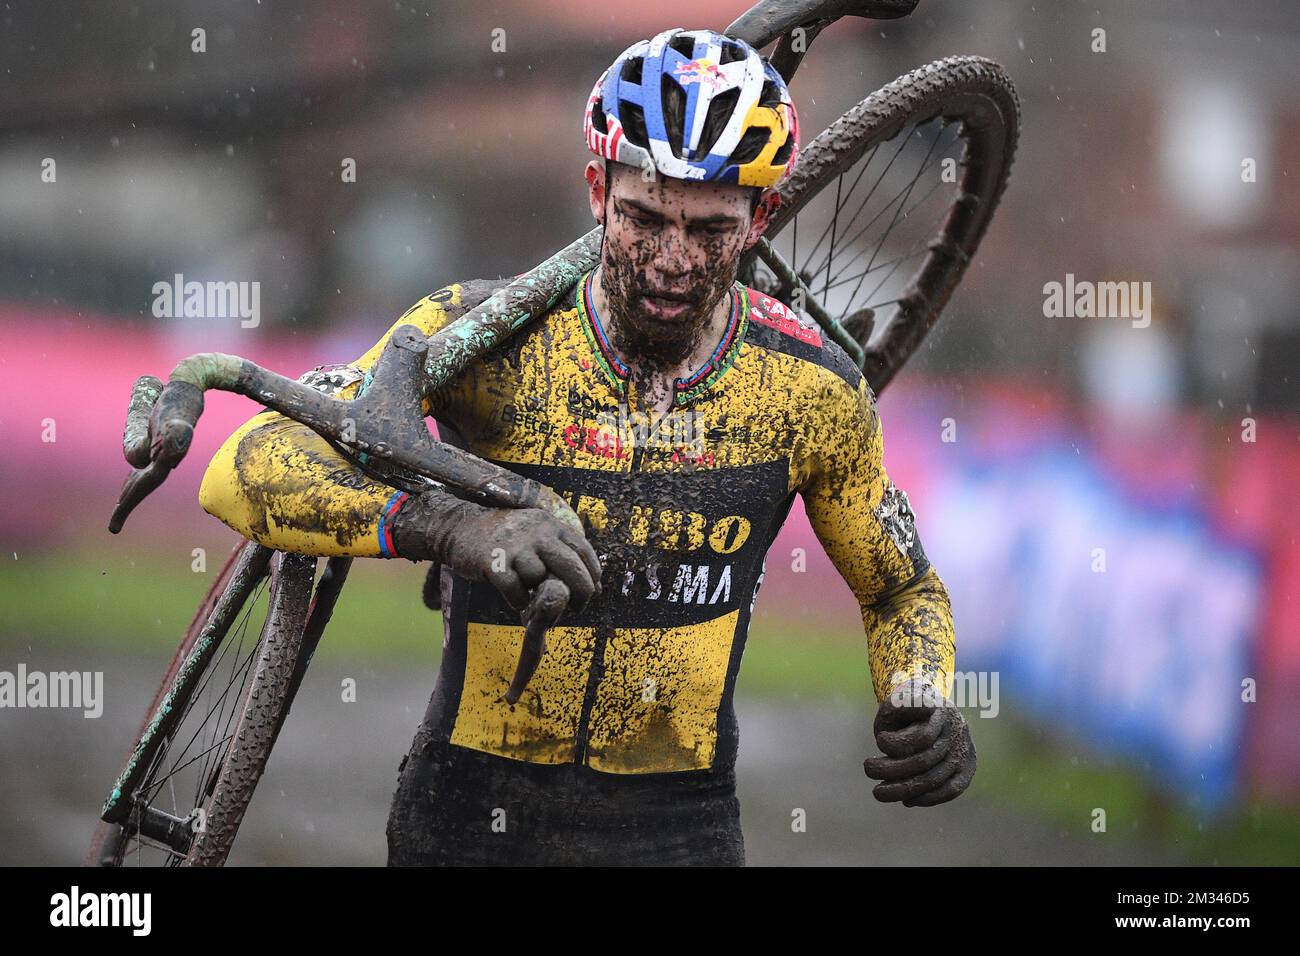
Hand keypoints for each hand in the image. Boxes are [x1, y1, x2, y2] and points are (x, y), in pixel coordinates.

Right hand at [393, 494, 602, 613]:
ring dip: (539, 594)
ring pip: (540, 579)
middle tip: (577, 607)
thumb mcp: (536, 533)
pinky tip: (515, 598)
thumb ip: (561, 551)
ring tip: (533, 597)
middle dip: (580, 592)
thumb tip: (593, 583)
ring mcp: (514, 545)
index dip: (592, 575)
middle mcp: (536, 531)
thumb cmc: (505, 538)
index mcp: (550, 524)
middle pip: (571, 567)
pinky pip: (515, 590)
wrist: (460, 527)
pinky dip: (518, 600)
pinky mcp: (493, 561)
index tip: (592, 590)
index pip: (584, 550)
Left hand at [862, 678, 974, 806]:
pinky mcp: (967, 767)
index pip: (922, 737)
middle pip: (925, 760)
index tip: (880, 739)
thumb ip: (895, 713)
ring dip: (904, 790)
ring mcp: (964, 749)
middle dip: (892, 770)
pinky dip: (928, 799)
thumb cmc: (905, 709)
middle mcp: (956, 729)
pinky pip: (952, 790)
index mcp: (941, 709)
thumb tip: (892, 740)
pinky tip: (907, 800)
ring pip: (936, 778)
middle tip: (868, 770)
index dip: (897, 744)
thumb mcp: (895, 703)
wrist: (929, 707)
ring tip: (879, 792)